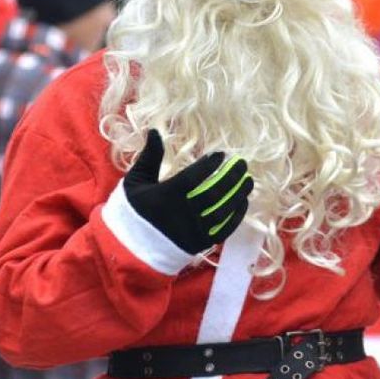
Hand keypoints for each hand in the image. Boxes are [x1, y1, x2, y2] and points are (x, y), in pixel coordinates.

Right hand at [123, 130, 253, 254]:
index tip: (220, 155)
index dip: (208, 165)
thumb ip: (149, 157)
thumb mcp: (136, 181)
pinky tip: (243, 202)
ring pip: (222, 211)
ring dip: (238, 194)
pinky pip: (224, 230)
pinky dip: (236, 216)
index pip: (192, 178)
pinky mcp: (200, 244)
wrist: (131, 248)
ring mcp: (192, 231)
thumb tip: (154, 130)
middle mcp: (181, 215)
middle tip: (242, 163)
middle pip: (213, 194)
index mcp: (164, 197)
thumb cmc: (133, 210)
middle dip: (230, 177)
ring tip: (248, 180)